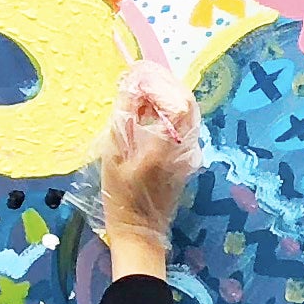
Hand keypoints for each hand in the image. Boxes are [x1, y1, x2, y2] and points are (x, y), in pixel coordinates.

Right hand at [98, 62, 203, 263]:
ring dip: (166, 97)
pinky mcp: (188, 157)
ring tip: (140, 93)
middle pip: (186, 102)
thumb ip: (125, 117)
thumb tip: (132, 85)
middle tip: (139, 78)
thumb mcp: (113, 154)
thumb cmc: (121, 194)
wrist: (140, 229)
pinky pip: (183, 125)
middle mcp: (186, 146)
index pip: (177, 103)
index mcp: (167, 145)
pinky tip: (147, 112)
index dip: (161, 83)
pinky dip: (167, 111)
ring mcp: (190, 152)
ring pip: (186, 112)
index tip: (139, 74)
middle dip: (164, 85)